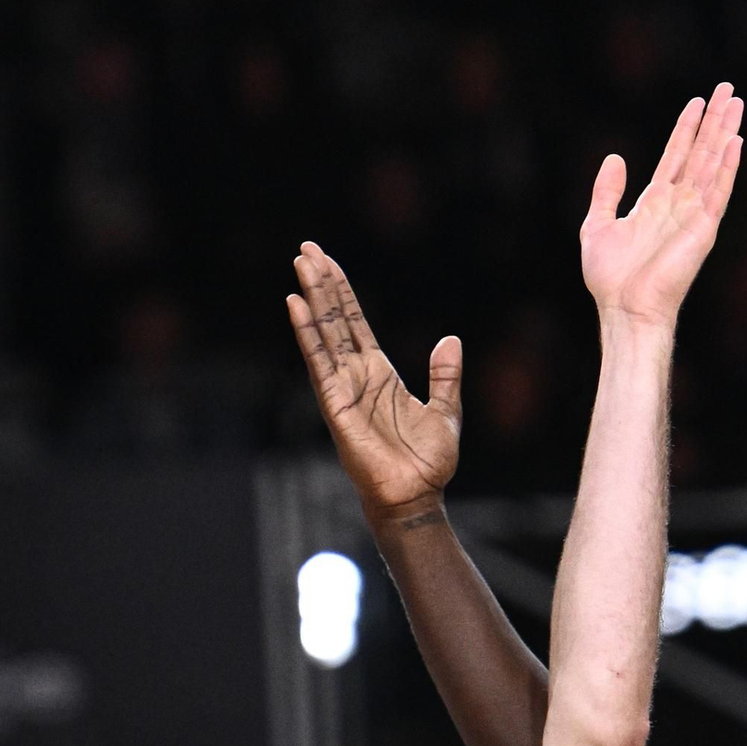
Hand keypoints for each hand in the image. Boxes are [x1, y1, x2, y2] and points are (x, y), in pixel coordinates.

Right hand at [287, 244, 461, 522]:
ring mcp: (343, 388)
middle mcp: (356, 376)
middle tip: (306, 248)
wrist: (417, 496)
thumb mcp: (446, 411)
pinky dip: (307, 333)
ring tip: (301, 263)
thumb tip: (450, 340)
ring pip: (324, 332)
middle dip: (322, 283)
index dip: (342, 292)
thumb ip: (445, 375)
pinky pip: (319, 361)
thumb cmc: (428, 463)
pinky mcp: (335, 404)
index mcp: (379, 374)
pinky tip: (296, 305)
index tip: (327, 262)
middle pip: (335, 319)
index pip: (355, 323)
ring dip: (313, 297)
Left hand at [580, 82, 742, 327]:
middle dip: (713, 120)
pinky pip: (718, 191)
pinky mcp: (704, 228)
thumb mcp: (597, 224)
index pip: (676, 155)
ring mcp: (694, 214)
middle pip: (700, 152)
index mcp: (656, 202)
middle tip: (727, 90)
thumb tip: (615, 157)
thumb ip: (607, 191)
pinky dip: (727, 166)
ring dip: (724, 133)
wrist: (624, 308)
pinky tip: (735, 141)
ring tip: (735, 103)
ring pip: (712, 163)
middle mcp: (679, 204)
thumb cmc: (611, 277)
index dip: (687, 128)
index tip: (698, 101)